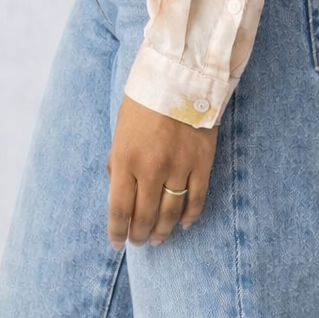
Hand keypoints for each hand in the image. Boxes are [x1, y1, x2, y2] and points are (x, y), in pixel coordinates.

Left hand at [107, 94, 218, 248]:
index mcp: (125, 158)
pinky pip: (196, 200)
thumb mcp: (121, 131)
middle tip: (138, 241)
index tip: (117, 242)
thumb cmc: (144, 101)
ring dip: (162, 231)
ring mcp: (179, 166)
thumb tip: (120, 196)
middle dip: (139, 235)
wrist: (180, 75)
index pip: (119, 209)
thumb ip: (118, 164)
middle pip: (144, 216)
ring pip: (170, 214)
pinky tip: (183, 224)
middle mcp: (151, 167)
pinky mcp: (202, 162)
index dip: (117, 231)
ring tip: (157, 239)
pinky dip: (190, 217)